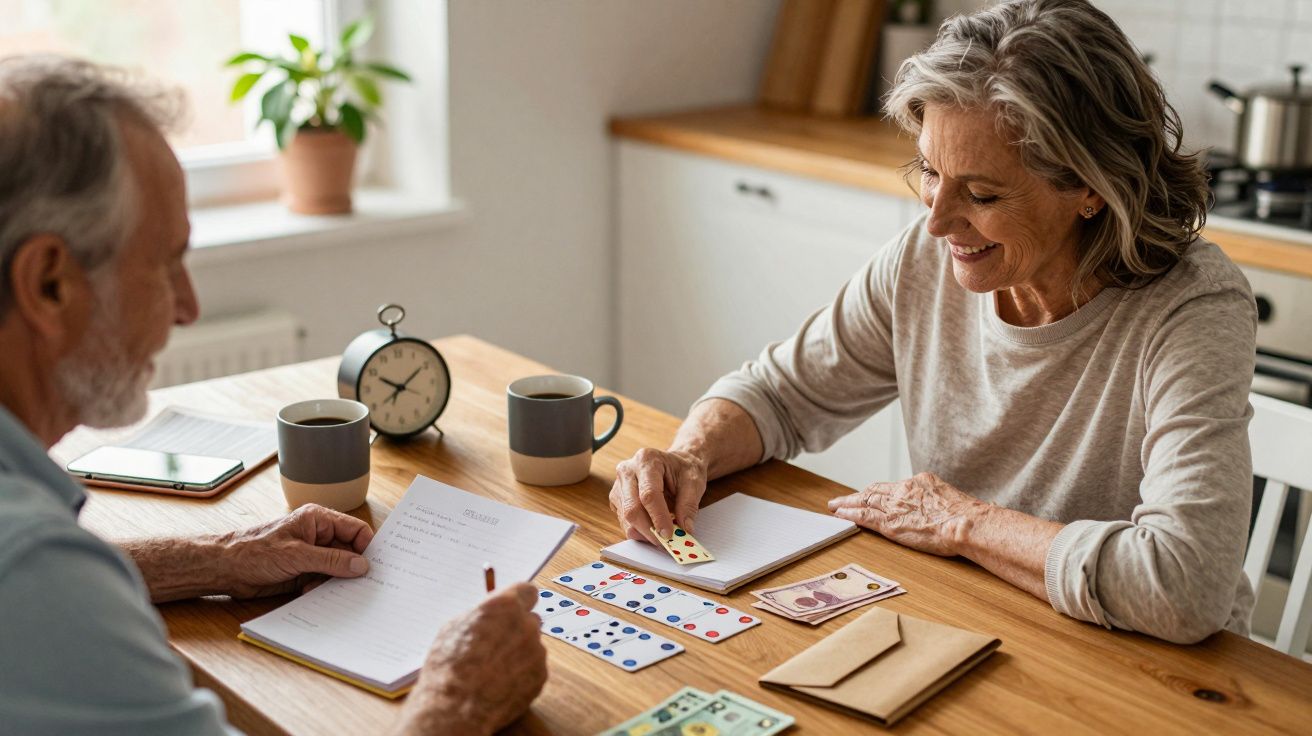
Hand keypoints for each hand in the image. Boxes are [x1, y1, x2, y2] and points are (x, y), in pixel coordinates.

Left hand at [217, 504, 373, 597]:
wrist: (225, 569)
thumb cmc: (254, 552)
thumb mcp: (297, 556)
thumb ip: (331, 560)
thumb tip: (361, 566)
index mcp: (318, 520)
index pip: (355, 530)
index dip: (366, 547)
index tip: (372, 567)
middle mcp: (318, 536)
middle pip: (349, 552)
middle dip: (351, 568)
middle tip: (357, 585)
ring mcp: (311, 555)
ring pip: (338, 569)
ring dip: (335, 581)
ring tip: (327, 590)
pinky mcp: (303, 572)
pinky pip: (324, 581)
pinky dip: (323, 589)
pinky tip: (311, 593)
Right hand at [397, 583, 546, 734]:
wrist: (455, 707)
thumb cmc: (449, 668)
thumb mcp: (455, 627)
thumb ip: (482, 615)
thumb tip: (490, 614)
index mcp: (505, 606)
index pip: (527, 591)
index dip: (519, 599)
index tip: (515, 606)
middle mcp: (526, 625)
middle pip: (531, 619)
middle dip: (518, 627)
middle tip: (498, 641)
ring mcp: (536, 652)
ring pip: (532, 645)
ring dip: (519, 652)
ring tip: (494, 668)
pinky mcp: (540, 676)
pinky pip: (534, 668)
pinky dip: (522, 673)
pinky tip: (501, 681)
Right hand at [609, 447, 707, 544]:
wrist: (675, 463)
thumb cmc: (683, 469)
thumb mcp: (694, 482)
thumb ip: (689, 505)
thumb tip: (684, 529)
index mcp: (647, 460)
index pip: (648, 494)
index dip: (658, 517)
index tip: (669, 535)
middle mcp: (627, 470)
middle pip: (632, 508)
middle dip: (649, 530)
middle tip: (666, 542)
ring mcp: (618, 485)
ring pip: (625, 518)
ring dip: (644, 533)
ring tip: (662, 535)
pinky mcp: (617, 498)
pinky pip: (623, 521)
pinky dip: (639, 530)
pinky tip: (653, 528)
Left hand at [827, 472, 983, 556]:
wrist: (966, 523)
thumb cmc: (969, 517)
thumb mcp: (954, 500)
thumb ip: (941, 502)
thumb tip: (945, 511)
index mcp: (922, 482)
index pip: (893, 487)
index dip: (878, 491)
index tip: (869, 494)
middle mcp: (905, 490)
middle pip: (875, 491)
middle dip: (857, 495)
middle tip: (842, 499)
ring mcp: (896, 506)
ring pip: (865, 501)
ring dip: (847, 503)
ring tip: (834, 506)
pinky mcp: (890, 523)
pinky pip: (864, 516)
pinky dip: (849, 514)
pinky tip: (839, 515)